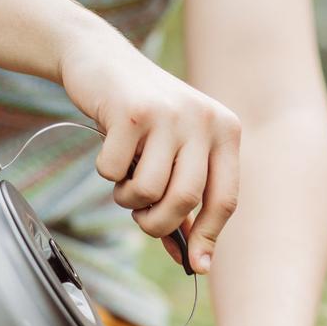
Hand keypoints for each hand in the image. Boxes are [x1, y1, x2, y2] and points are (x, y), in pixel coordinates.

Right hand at [58, 32, 240, 273]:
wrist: (101, 59)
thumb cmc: (142, 117)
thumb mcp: (174, 152)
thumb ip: (186, 200)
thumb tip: (193, 261)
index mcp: (226, 131)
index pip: (226, 199)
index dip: (209, 238)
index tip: (196, 266)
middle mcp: (204, 119)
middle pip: (185, 200)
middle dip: (158, 223)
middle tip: (141, 218)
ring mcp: (168, 113)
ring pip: (149, 190)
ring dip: (128, 199)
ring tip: (124, 179)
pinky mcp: (131, 111)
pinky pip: (114, 171)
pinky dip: (106, 173)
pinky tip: (109, 149)